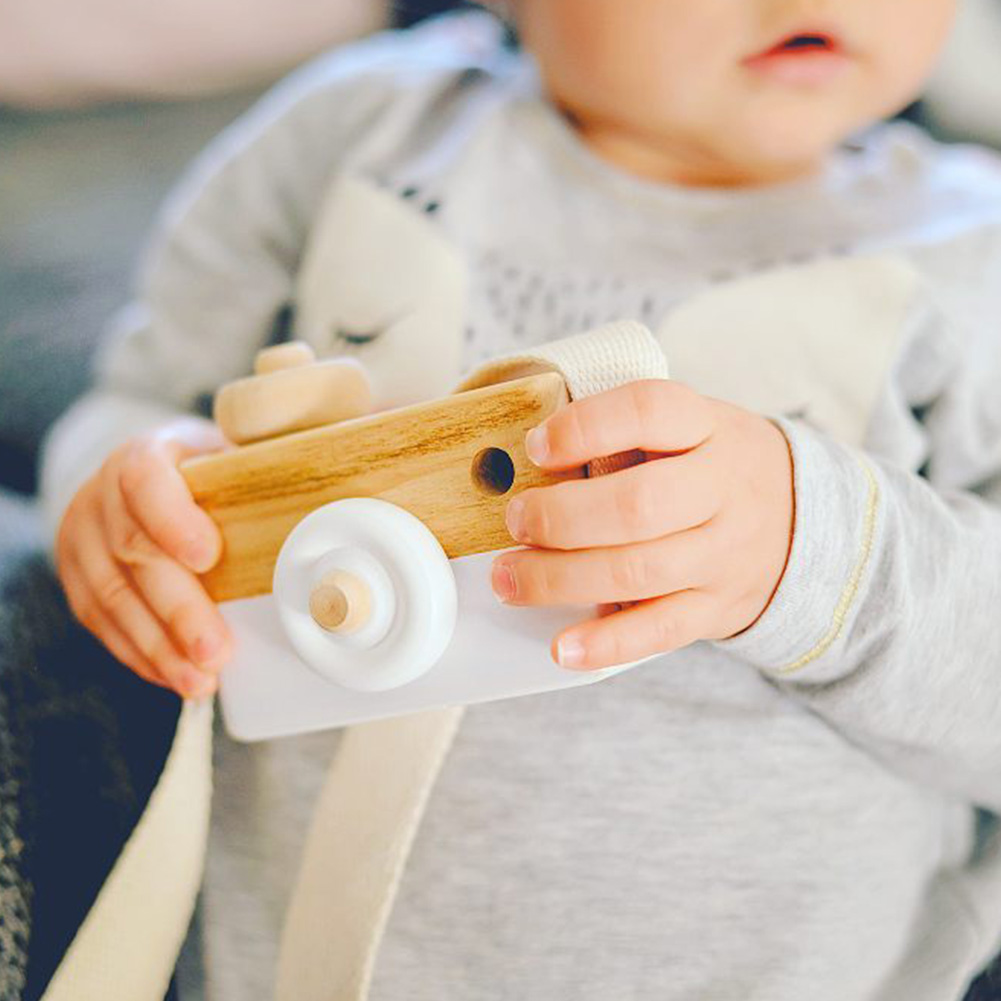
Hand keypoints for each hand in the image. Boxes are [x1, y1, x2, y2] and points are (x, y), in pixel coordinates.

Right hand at [55, 418, 232, 698]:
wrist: (144, 481)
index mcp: (142, 455)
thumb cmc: (205, 475)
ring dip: (160, 647)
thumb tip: (311, 513)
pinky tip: (175, 675)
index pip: (145, 480)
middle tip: (216, 650)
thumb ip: (257, 478)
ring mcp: (82, 539)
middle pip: (135, 553)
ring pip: (113, 598)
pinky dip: (142, 655)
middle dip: (178, 609)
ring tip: (201, 680)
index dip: (172, 519)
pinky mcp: (76, 579)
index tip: (208, 556)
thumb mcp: (228, 459)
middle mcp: (102, 495)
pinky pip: (102, 623)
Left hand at [490, 380, 794, 670]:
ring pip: (639, 572)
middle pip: (638, 504)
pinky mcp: (716, 608)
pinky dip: (607, 643)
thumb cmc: (709, 466)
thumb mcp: (685, 426)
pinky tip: (563, 648)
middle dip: (562, 518)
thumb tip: (529, 462)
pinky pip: (660, 631)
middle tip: (516, 521)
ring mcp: (723, 554)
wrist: (798, 519)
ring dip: (561, 580)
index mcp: (707, 427)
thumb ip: (620, 434)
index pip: (649, 411)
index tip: (536, 447)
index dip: (585, 427)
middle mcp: (722, 489)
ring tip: (509, 580)